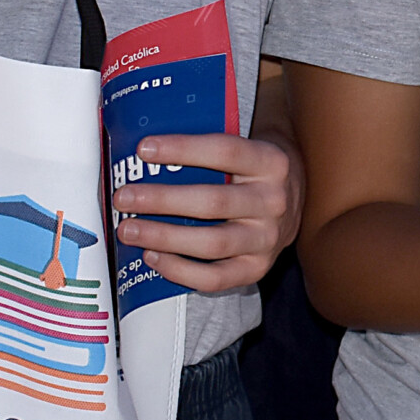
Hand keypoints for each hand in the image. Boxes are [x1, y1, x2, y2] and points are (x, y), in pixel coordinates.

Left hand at [113, 132, 299, 292]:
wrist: (295, 198)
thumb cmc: (252, 169)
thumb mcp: (246, 146)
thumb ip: (207, 144)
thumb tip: (143, 140)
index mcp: (270, 162)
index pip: (225, 151)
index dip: (183, 149)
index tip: (143, 148)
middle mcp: (274, 201)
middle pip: (213, 201)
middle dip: (162, 200)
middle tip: (124, 197)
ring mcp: (268, 239)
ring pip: (212, 243)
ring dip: (164, 237)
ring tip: (129, 230)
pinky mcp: (258, 268)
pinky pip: (215, 278)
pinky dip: (180, 270)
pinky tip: (152, 256)